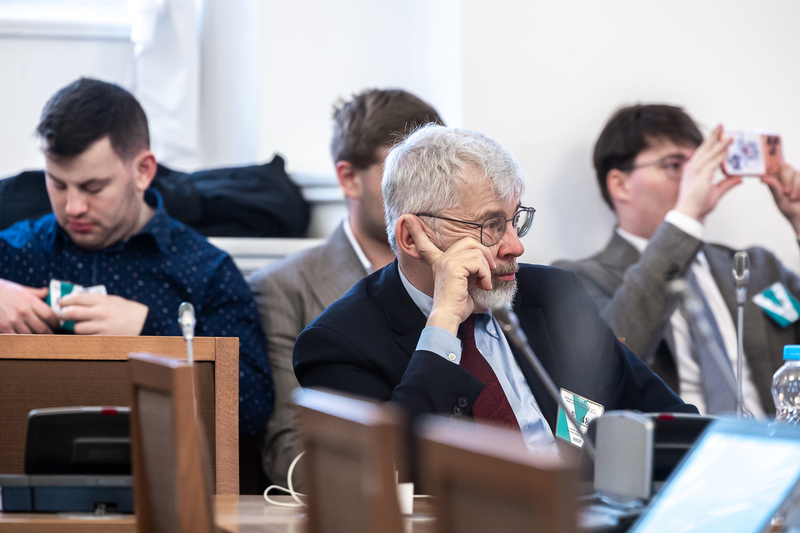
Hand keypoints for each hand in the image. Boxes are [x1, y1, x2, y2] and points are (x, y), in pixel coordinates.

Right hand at [0, 279, 57, 333]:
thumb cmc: (3, 290)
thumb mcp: (21, 289)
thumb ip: (36, 293)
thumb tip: (47, 292)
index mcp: (29, 300)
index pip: (50, 315)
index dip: (56, 322)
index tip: (57, 324)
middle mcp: (23, 311)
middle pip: (43, 328)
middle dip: (49, 333)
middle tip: (51, 333)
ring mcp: (13, 321)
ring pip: (31, 335)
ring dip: (37, 338)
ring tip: (40, 337)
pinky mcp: (4, 328)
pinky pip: (17, 338)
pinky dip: (23, 339)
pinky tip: (25, 338)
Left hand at [58, 292, 148, 334]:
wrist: (145, 323)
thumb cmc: (128, 311)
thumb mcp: (113, 300)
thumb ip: (96, 300)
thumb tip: (76, 299)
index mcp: (103, 301)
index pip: (78, 298)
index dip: (66, 300)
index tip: (61, 302)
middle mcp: (101, 313)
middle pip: (73, 313)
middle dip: (63, 314)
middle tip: (61, 314)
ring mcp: (102, 327)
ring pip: (78, 328)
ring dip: (75, 327)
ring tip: (76, 326)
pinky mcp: (104, 338)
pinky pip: (87, 338)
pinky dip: (84, 336)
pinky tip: (86, 334)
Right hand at [404, 216, 494, 334]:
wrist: (448, 317)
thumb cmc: (456, 306)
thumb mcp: (464, 286)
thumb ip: (472, 273)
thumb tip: (490, 272)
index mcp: (440, 263)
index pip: (426, 244)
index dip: (416, 232)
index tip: (408, 219)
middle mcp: (441, 260)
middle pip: (469, 241)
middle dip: (485, 252)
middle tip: (490, 269)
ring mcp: (447, 262)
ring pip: (477, 253)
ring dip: (486, 269)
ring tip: (484, 283)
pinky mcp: (454, 267)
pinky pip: (478, 262)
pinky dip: (485, 274)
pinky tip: (483, 285)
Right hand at [674, 125, 741, 220]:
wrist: (689, 213)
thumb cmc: (698, 204)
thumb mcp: (716, 192)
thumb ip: (727, 183)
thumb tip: (739, 178)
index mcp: (693, 170)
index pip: (703, 153)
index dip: (711, 142)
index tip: (718, 134)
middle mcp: (692, 167)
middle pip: (704, 148)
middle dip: (713, 136)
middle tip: (721, 125)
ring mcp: (695, 171)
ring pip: (710, 153)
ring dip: (720, 143)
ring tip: (729, 135)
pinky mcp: (701, 176)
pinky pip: (713, 162)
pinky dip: (720, 155)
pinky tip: (727, 149)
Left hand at [761, 164, 799, 234]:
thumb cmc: (788, 208)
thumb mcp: (779, 199)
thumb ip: (774, 187)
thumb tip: (763, 178)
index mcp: (778, 179)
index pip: (775, 166)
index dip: (773, 165)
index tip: (772, 171)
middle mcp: (788, 175)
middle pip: (787, 166)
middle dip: (786, 179)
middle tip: (786, 192)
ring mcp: (798, 177)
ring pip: (797, 173)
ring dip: (795, 187)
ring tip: (793, 198)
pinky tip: (799, 196)